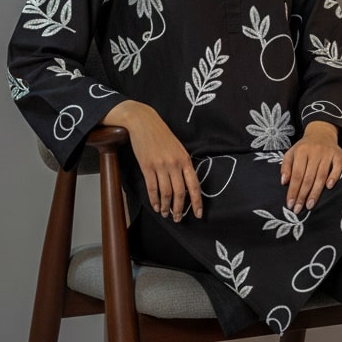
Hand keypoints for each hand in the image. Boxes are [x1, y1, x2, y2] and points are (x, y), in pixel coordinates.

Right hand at [103, 101, 202, 220]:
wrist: (144, 122)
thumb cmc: (162, 135)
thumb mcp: (178, 148)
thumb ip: (183, 165)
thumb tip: (186, 184)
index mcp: (185, 160)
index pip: (194, 185)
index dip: (197, 202)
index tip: (198, 214)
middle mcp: (174, 164)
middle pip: (179, 193)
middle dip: (179, 209)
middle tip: (177, 219)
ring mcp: (160, 166)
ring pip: (166, 193)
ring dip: (166, 206)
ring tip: (165, 214)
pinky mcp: (147, 166)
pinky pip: (152, 188)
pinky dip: (154, 200)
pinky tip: (156, 206)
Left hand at [281, 121, 341, 213]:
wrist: (322, 132)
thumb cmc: (304, 147)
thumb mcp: (291, 153)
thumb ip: (286, 167)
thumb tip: (284, 182)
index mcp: (301, 151)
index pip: (296, 175)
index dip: (293, 190)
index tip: (290, 204)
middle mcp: (314, 152)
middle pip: (308, 178)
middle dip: (302, 195)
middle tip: (298, 209)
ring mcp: (327, 153)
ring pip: (321, 176)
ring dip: (316, 192)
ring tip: (310, 205)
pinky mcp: (339, 155)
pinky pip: (337, 168)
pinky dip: (334, 177)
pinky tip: (329, 188)